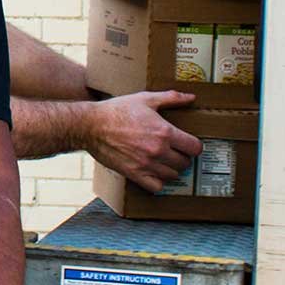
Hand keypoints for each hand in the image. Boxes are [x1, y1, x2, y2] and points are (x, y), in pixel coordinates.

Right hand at [84, 91, 202, 192]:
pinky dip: (158, 182)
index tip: (187, 144)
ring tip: (164, 162)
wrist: (90, 125)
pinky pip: (156, 187)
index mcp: (165, 132)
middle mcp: (158, 150)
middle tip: (175, 152)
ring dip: (171, 170)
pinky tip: (154, 173)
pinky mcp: (133, 173)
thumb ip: (171, 98)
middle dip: (183, 157)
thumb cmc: (116, 111)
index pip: (195, 148)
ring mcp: (146, 164)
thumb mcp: (144, 99)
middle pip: (185, 163)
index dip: (193, 146)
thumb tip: (191, 98)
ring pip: (173, 176)